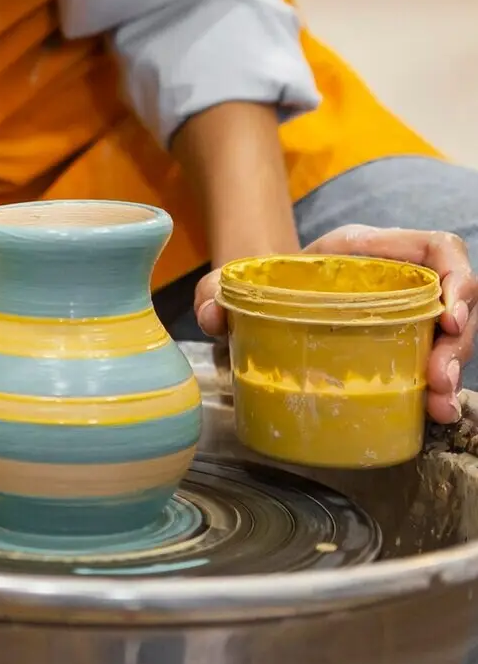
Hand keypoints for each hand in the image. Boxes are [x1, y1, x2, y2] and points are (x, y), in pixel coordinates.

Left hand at [194, 226, 476, 423]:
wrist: (262, 300)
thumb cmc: (261, 282)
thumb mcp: (238, 278)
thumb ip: (217, 289)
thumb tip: (209, 315)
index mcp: (370, 249)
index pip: (437, 248)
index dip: (456, 276)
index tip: (449, 314)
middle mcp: (399, 278)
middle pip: (456, 300)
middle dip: (456, 341)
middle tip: (437, 379)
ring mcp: (406, 314)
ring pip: (450, 338)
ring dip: (451, 371)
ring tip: (437, 405)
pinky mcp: (401, 347)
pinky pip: (432, 365)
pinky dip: (437, 392)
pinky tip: (432, 415)